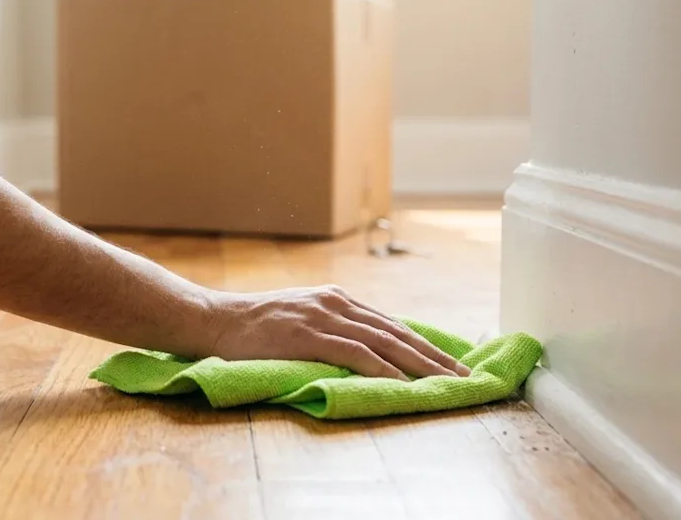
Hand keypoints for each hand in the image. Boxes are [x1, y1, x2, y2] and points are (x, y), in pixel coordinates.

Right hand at [205, 285, 469, 380]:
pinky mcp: (308, 334)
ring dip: (419, 364)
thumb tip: (363, 352)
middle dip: (434, 355)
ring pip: (383, 342)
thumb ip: (330, 328)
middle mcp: (336, 303)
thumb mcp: (300, 317)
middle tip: (464, 375)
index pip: (391, 324)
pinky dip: (381, 368)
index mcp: (337, 299)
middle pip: (396, 332)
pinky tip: (401, 382)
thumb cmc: (254, 326)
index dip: (423, 344)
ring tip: (445, 381)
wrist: (216, 319)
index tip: (449, 362)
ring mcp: (323, 317)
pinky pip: (354, 353)